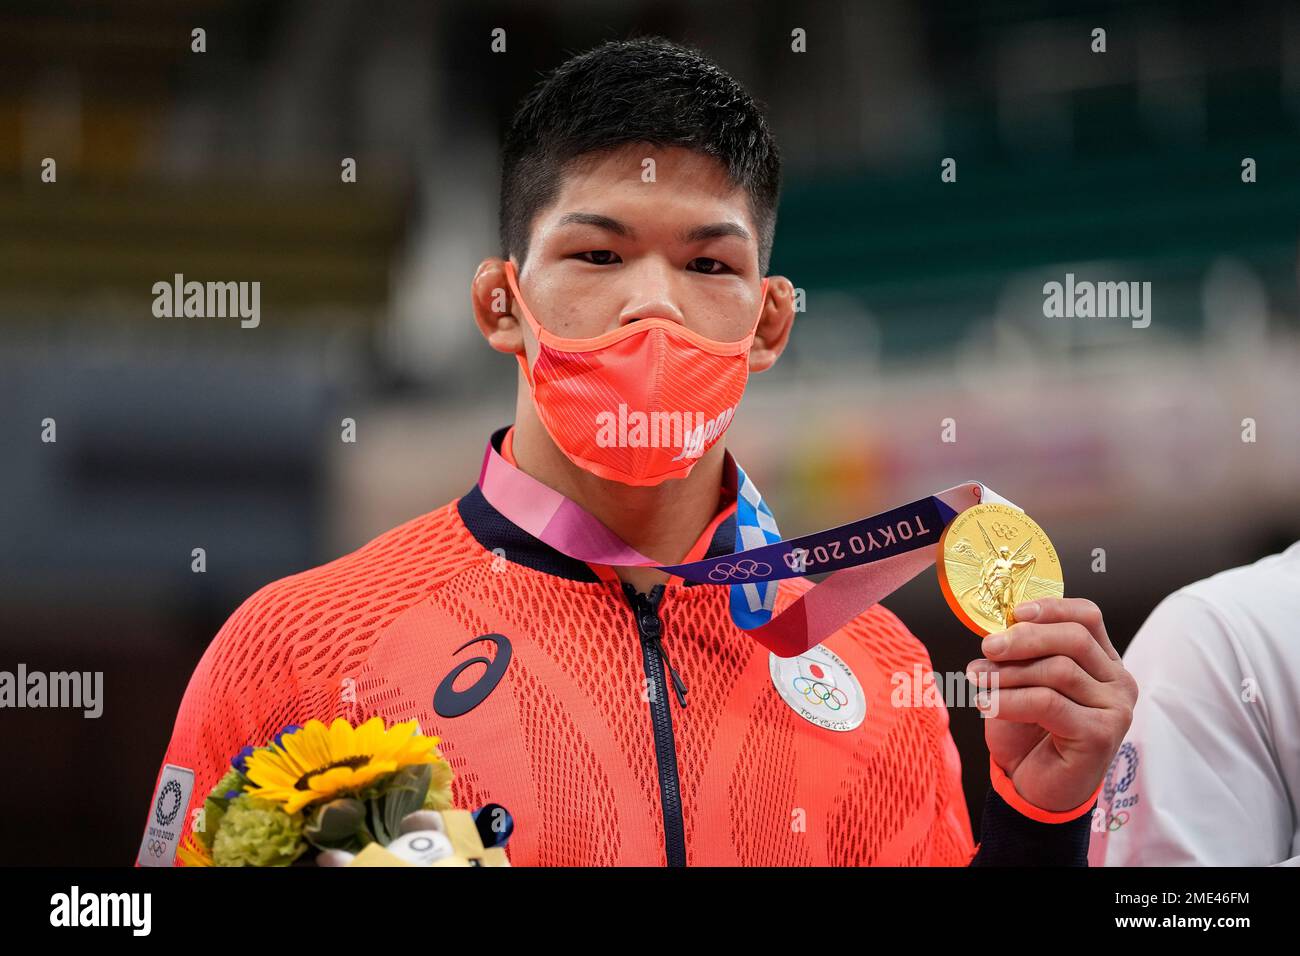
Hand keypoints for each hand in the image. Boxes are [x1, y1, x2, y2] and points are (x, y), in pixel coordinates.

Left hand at [965, 597, 1137, 811]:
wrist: (1033, 787)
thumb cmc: (1028, 732)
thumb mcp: (1020, 682)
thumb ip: (1020, 654)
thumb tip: (997, 630)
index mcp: (1103, 661)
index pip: (1087, 617)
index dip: (1051, 608)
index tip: (1014, 612)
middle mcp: (1117, 682)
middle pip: (1074, 638)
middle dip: (1024, 639)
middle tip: (988, 648)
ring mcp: (1115, 709)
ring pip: (1059, 670)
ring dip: (1010, 673)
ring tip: (979, 681)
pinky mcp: (1102, 734)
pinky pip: (1049, 703)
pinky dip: (1010, 700)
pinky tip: (986, 704)